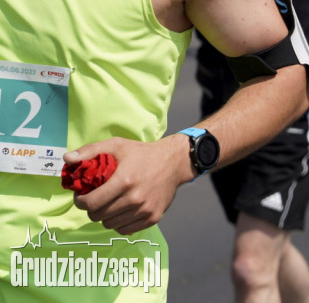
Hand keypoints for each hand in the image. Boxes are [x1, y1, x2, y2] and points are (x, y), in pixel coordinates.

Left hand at [68, 136, 192, 234]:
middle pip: (98, 216)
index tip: (82, 196)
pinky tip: (121, 211)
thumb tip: (67, 159)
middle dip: (91, 209)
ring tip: (108, 205)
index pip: (91, 203)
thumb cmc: (143, 153)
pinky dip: (119, 224)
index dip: (80, 201)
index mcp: (124, 181)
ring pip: (110, 225)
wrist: (174, 162)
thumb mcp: (117, 145)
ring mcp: (145, 209)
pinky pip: (126, 230)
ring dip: (105, 217)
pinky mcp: (153, 217)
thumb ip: (90, 151)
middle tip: (95, 199)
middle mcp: (135, 198)